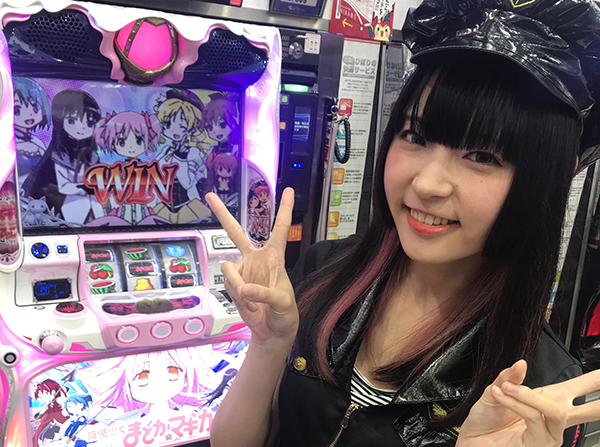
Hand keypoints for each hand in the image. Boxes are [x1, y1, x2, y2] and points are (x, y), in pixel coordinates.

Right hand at [205, 188, 297, 348]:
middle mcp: (256, 259)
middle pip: (236, 232)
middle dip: (222, 214)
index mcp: (275, 257)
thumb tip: (244, 287)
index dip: (285, 209)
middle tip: (210, 196)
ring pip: (228, 268)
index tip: (290, 191)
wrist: (272, 330)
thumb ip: (264, 293)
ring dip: (238, 286)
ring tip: (254, 301)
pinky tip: (248, 304)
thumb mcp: (282, 303)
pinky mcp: (234, 284)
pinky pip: (227, 284)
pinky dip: (236, 296)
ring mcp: (243, 271)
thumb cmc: (285, 313)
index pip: (280, 229)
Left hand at [457, 360, 599, 446]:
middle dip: (599, 399)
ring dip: (529, 396)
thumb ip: (510, 377)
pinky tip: (502, 395)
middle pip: (588, 409)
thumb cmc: (486, 420)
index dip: (595, 381)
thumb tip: (521, 364)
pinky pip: (534, 418)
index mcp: (547, 401)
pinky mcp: (539, 443)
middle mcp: (552, 418)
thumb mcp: (496, 390)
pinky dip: (517, 403)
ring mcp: (549, 434)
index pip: (577, 388)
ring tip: (507, 388)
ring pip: (555, 410)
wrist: (473, 441)